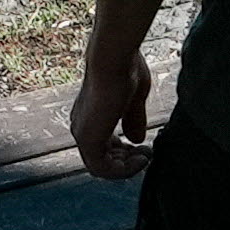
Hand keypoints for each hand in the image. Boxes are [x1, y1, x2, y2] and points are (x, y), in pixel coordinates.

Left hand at [73, 42, 155, 183]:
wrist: (113, 59)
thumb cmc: (124, 69)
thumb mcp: (133, 100)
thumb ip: (133, 120)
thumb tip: (136, 139)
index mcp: (91, 116)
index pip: (104, 146)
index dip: (125, 153)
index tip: (144, 149)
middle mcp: (83, 126)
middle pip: (103, 159)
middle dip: (127, 162)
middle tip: (146, 155)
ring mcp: (83, 134)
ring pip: (102, 167)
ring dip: (126, 168)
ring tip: (145, 157)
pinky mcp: (88, 139)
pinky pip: (103, 168)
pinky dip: (123, 170)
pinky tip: (140, 159)